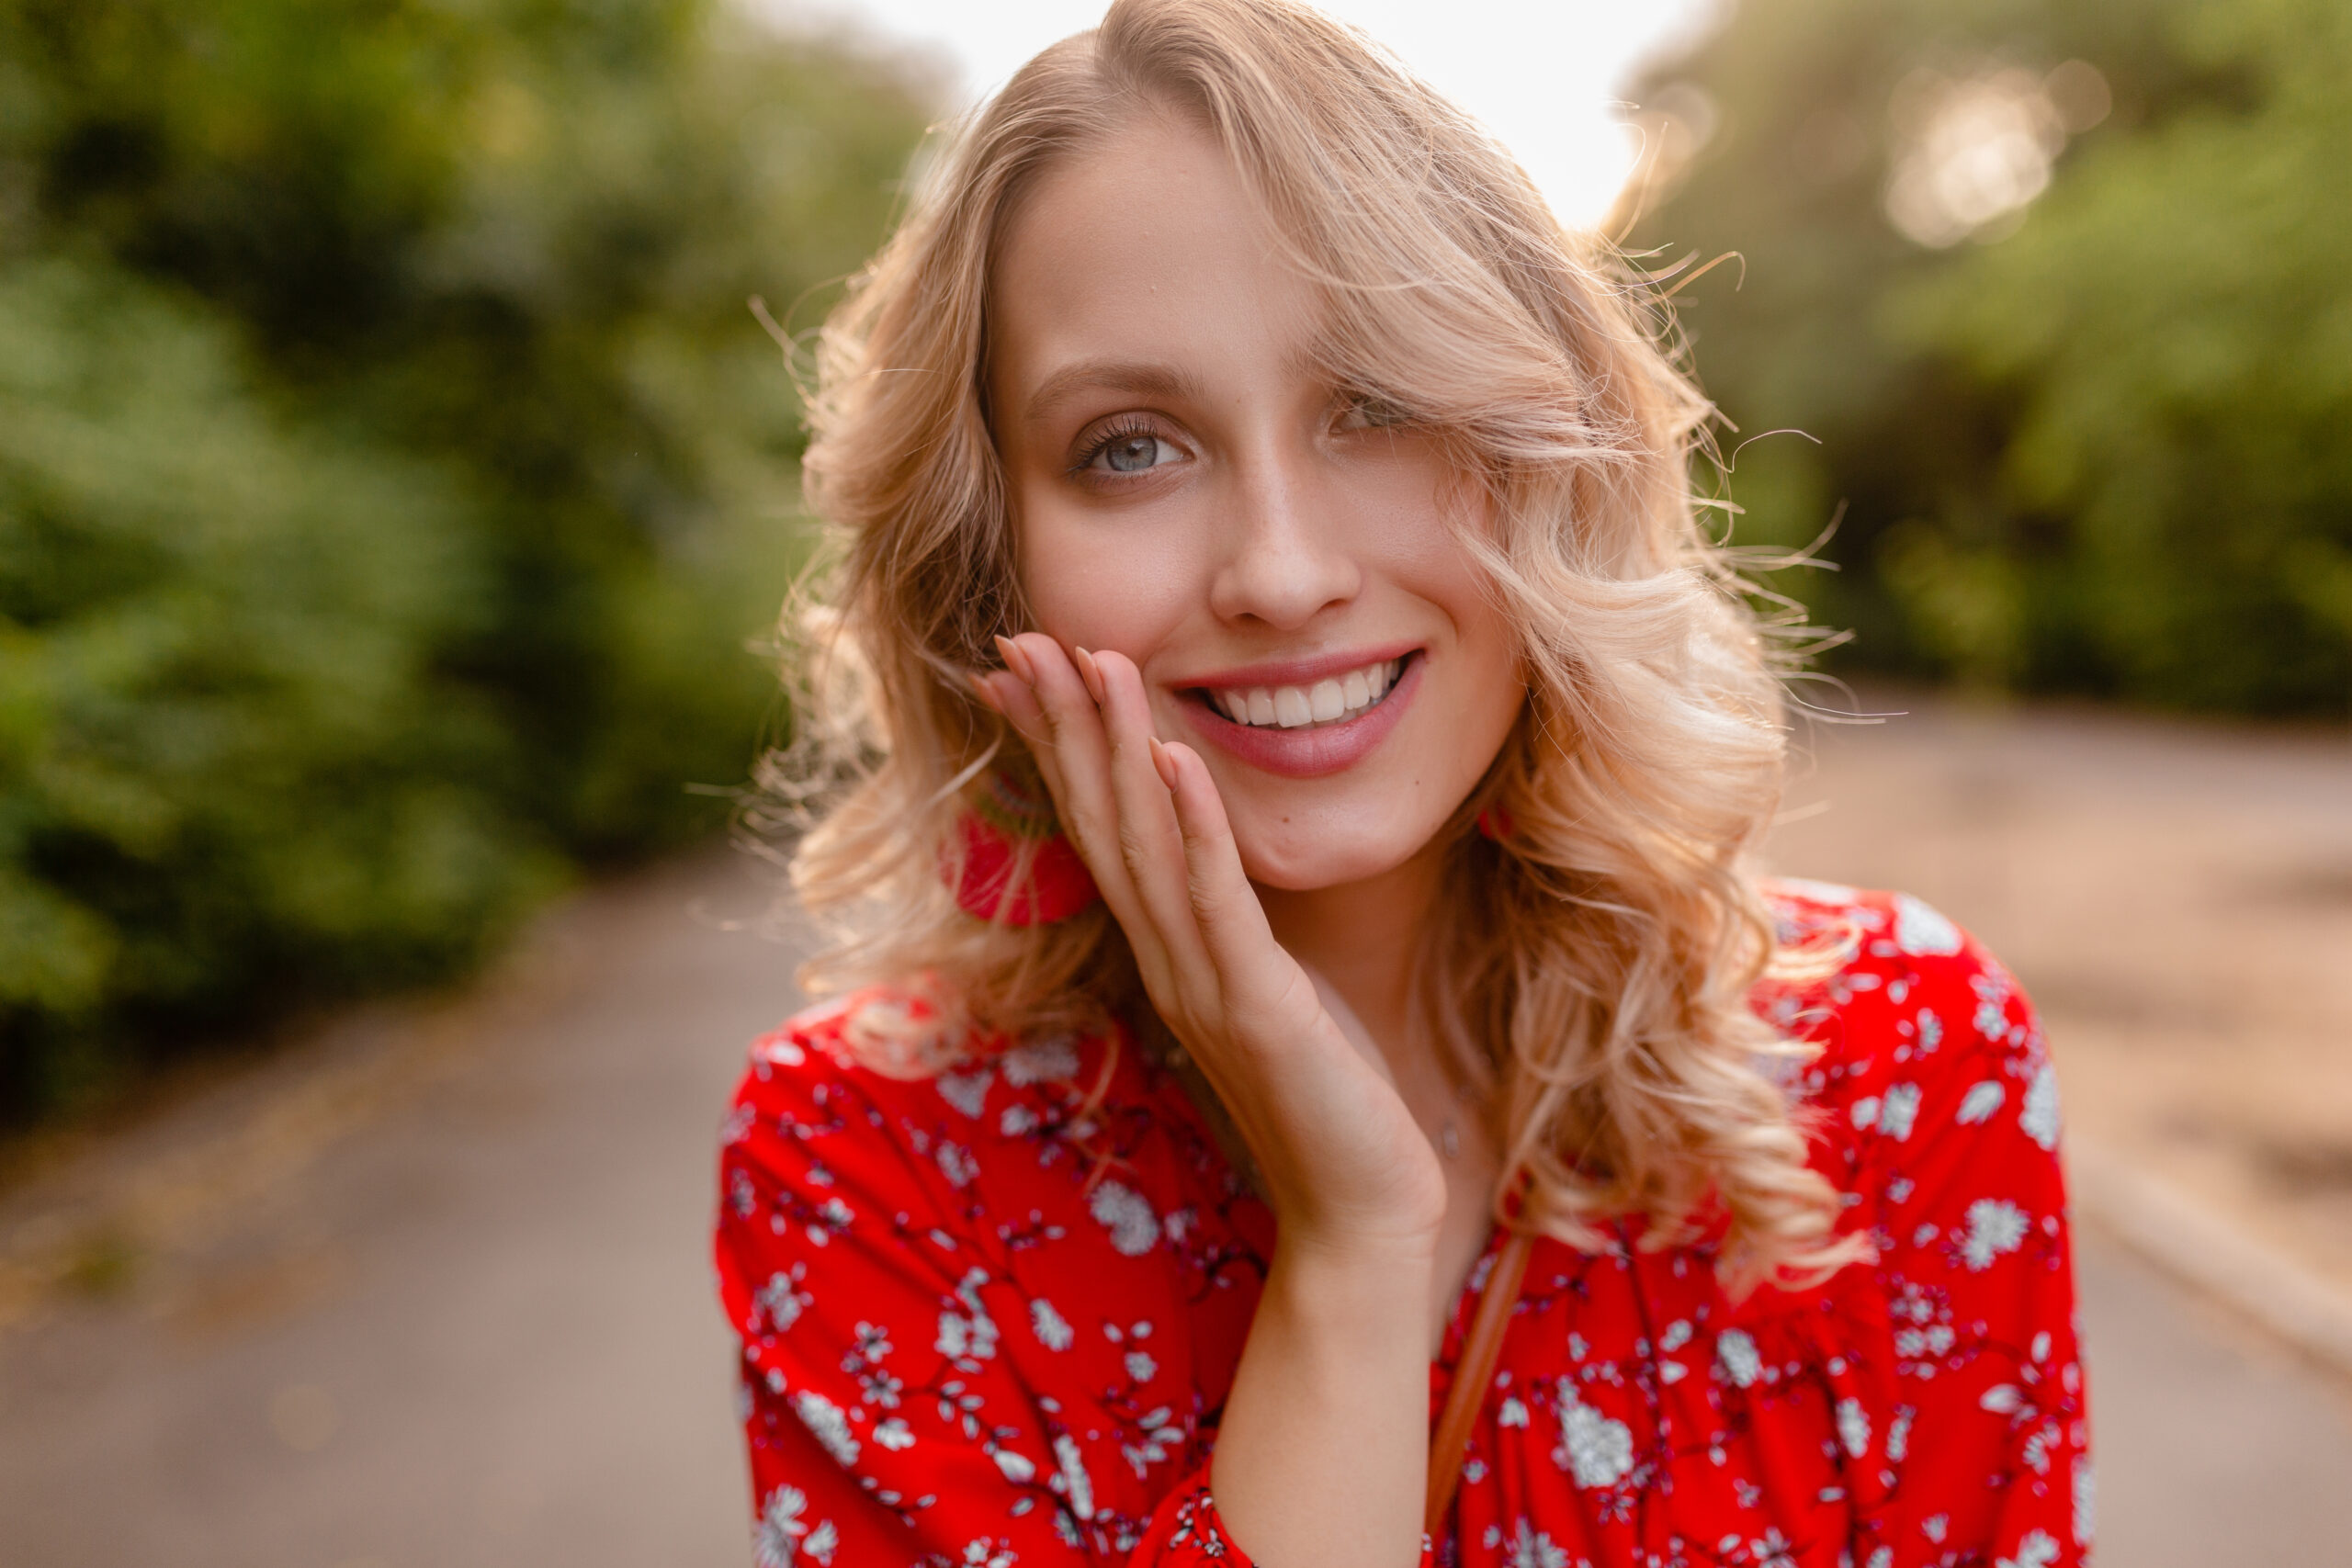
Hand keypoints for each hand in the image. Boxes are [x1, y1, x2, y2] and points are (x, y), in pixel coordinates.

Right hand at [977, 634, 1446, 1256]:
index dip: (1058, 746)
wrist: (1362, 1214)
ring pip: (1144, 849)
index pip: (1098, 831)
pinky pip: (1216, 902)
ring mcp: (1203, 985)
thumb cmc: (1329, 1100)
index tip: (1022, 668)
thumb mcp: (1273, 991)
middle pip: (1100, 825)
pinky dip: (1194, 824)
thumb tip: (1215, 864)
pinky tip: (1174, 755)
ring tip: (1094, 661)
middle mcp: (1167, 963)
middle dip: (1063, 726)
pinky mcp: (1257, 1008)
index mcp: (1168, 955)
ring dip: (1115, 748)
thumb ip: (1236, 928)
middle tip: (1021, 638)